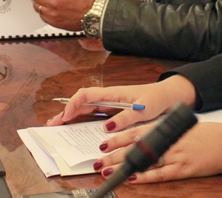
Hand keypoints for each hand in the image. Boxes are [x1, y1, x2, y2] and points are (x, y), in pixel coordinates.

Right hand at [47, 75, 196, 127]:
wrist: (169, 97)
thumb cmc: (157, 99)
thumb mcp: (144, 109)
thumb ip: (126, 117)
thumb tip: (107, 126)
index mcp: (113, 93)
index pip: (86, 95)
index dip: (73, 105)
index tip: (66, 117)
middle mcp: (109, 97)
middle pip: (82, 102)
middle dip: (66, 111)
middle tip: (52, 124)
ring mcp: (111, 104)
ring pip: (86, 108)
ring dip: (72, 115)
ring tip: (59, 125)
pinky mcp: (115, 110)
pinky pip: (95, 114)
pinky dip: (83, 119)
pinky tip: (77, 126)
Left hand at [96, 121, 221, 183]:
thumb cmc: (204, 134)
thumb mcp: (180, 127)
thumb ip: (161, 131)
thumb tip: (139, 138)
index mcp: (167, 128)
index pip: (137, 132)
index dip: (118, 138)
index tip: (103, 142)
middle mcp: (168, 140)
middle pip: (136, 147)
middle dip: (115, 154)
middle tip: (98, 160)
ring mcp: (176, 154)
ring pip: (144, 160)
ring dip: (124, 165)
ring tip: (107, 170)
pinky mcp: (184, 168)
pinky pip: (161, 174)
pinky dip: (145, 176)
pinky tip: (132, 178)